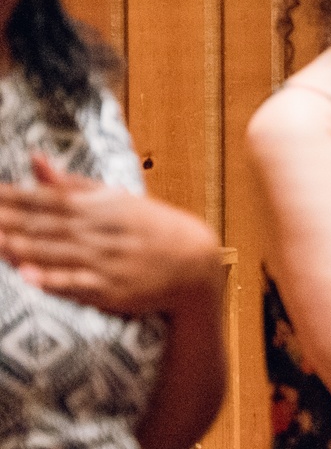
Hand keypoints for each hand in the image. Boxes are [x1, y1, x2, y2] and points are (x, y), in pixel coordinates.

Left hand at [0, 157, 221, 315]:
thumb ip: (70, 184)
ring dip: (20, 248)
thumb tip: (34, 158)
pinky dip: (52, 280)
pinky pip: (76, 285)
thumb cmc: (148, 227)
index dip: (12, 196)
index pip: (45, 198)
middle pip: (44, 225)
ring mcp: (104, 261)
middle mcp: (98, 231)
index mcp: (97, 206)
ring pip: (54, 253)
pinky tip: (28, 276)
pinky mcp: (110, 290)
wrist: (195, 260)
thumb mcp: (115, 199)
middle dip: (9, 220)